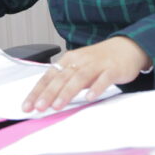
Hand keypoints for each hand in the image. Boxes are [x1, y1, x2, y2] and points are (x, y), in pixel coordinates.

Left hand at [21, 36, 151, 112]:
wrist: (128, 47)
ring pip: (79, 78)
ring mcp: (97, 64)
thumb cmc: (100, 61)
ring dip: (67, 92)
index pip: (49, 76)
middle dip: (49, 93)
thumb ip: (65, 81)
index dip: (37, 91)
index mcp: (69, 60)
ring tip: (58, 106)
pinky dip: (96, 88)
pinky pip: (103, 79)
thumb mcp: (79, 67)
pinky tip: (90, 97)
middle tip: (39, 107)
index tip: (27, 106)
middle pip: (61, 77)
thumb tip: (46, 99)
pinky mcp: (113, 69)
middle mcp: (80, 61)